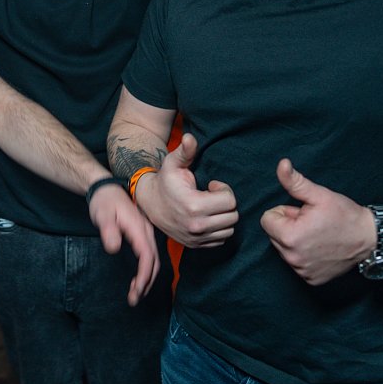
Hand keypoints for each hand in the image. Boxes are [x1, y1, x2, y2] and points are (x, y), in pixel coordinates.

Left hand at [87, 183, 160, 305]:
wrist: (106, 188)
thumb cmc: (103, 202)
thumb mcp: (102, 214)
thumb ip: (108, 231)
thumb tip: (114, 248)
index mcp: (138, 228)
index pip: (147, 255)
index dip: (144, 275)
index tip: (137, 290)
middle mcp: (146, 231)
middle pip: (154, 261)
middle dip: (147, 282)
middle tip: (134, 299)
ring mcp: (146, 233)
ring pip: (153, 260)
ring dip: (147, 278)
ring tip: (136, 294)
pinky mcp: (142, 235)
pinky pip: (149, 256)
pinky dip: (146, 270)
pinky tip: (138, 279)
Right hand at [135, 133, 237, 247]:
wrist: (150, 204)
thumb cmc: (165, 181)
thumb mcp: (173, 163)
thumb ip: (185, 151)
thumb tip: (190, 137)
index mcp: (194, 205)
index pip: (230, 201)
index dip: (224, 190)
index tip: (212, 186)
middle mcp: (196, 226)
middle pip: (232, 216)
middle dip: (226, 204)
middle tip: (212, 196)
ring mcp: (196, 238)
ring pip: (229, 229)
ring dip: (224, 217)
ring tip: (210, 207)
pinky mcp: (196, 245)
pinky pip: (221, 239)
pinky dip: (218, 229)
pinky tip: (207, 217)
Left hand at [260, 159, 373, 284]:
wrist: (369, 238)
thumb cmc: (344, 215)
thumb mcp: (319, 195)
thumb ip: (294, 181)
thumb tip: (281, 163)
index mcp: (290, 237)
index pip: (267, 219)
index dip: (284, 213)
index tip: (303, 213)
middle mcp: (292, 258)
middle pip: (274, 235)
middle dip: (289, 227)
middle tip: (312, 223)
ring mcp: (302, 271)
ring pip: (284, 249)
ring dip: (295, 241)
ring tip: (318, 235)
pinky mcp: (311, 280)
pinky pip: (296, 263)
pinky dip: (305, 255)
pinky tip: (321, 249)